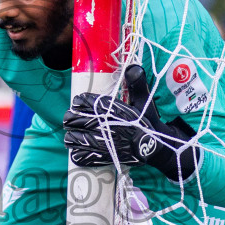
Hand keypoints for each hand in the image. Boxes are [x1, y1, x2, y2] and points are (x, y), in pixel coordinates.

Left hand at [62, 65, 196, 179]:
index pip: (90, 103)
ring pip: (79, 139)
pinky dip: (79, 154)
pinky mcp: (107, 156)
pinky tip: (75, 151)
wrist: (155, 146)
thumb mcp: (144, 101)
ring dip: (72, 137)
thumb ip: (137, 84)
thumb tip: (134, 67)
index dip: (80, 102)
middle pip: (79, 121)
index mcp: (115, 111)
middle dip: (71, 119)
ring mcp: (107, 143)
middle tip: (68, 119)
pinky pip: (87, 156)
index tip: (76, 101)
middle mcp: (108, 126)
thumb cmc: (146, 122)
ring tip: (70, 135)